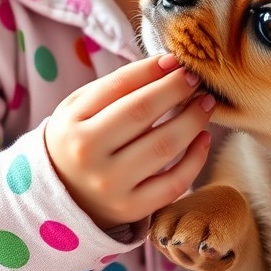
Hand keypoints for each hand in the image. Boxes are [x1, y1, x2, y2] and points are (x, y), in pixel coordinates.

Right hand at [44, 54, 214, 230]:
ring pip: (163, 146)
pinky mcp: (130, 209)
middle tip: (196, 79)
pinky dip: (196, 158)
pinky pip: (173, 183)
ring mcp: (109, 184)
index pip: (118, 86)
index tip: (175, 61)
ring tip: (205, 104)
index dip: (152, 70)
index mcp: (72, 122)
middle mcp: (87, 154)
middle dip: (176, 89)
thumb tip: (169, 65)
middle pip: (142, 112)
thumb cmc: (81, 141)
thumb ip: (117, 86)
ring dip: (192, 119)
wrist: (64, 197)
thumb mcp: (80, 109)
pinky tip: (203, 137)